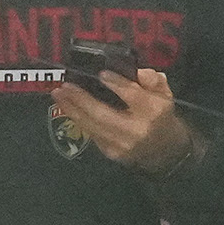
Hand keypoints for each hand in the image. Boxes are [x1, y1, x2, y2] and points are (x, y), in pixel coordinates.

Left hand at [58, 61, 189, 170]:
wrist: (164, 150)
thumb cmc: (160, 115)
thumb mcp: (164, 93)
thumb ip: (153, 80)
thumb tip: (138, 72)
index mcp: (153, 111)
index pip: (133, 96)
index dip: (116, 84)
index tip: (101, 74)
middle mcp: (136, 130)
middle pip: (103, 114)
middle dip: (80, 100)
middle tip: (65, 86)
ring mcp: (121, 145)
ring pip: (92, 127)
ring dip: (72, 110)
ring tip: (59, 95)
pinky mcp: (111, 153)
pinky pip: (91, 133)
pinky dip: (79, 119)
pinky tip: (68, 108)